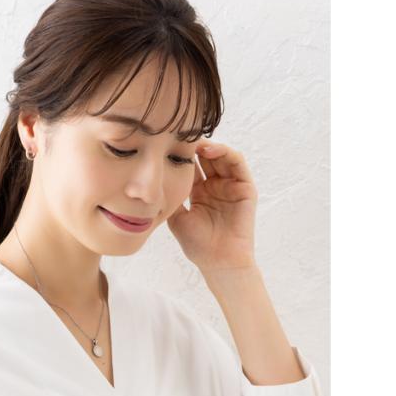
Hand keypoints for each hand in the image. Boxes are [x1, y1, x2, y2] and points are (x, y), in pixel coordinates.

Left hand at [166, 141, 257, 274]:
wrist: (219, 262)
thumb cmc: (197, 245)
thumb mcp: (175, 216)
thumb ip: (168, 195)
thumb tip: (150, 177)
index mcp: (199, 191)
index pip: (189, 164)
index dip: (179, 152)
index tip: (164, 141)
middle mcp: (215, 185)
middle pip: (205, 156)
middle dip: (194, 144)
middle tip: (179, 133)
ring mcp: (231, 185)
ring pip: (221, 155)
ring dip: (209, 144)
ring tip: (194, 140)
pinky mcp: (245, 188)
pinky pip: (237, 162)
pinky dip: (225, 152)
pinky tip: (210, 150)